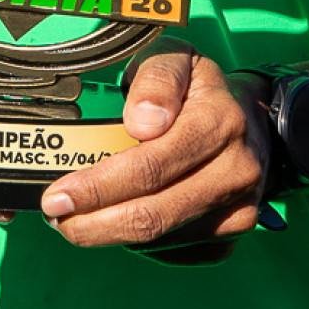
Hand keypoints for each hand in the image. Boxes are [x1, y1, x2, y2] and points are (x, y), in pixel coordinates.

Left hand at [40, 51, 270, 252]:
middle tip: (57, 218)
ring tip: (79, 218)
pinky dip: (141, 244)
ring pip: (161, 239)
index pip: (150, 167)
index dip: (98, 188)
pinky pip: (176, 251)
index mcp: (220, 121)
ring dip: (111, 234)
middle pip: (153, 215)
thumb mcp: (176, 58)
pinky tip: (121, 220)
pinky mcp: (233, 230)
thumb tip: (141, 123)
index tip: (57, 197)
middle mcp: (236, 169)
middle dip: (94, 224)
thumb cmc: (198, 88)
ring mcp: (239, 206)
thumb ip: (156, 78)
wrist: (251, 118)